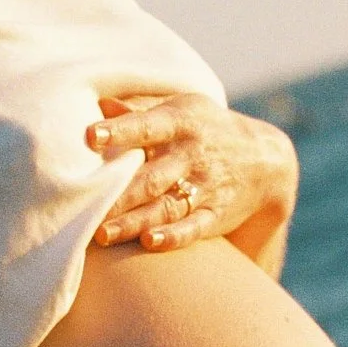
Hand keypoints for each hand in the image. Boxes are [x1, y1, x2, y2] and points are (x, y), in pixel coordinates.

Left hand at [88, 91, 297, 251]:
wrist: (265, 160)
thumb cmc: (206, 128)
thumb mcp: (182, 109)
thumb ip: (140, 110)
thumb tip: (100, 104)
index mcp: (181, 122)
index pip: (146, 126)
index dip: (119, 130)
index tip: (90, 136)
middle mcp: (192, 155)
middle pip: (150, 176)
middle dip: (118, 194)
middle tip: (82, 207)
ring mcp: (205, 187)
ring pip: (165, 207)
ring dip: (134, 221)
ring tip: (103, 234)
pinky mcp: (215, 214)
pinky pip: (193, 227)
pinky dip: (173, 236)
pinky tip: (149, 242)